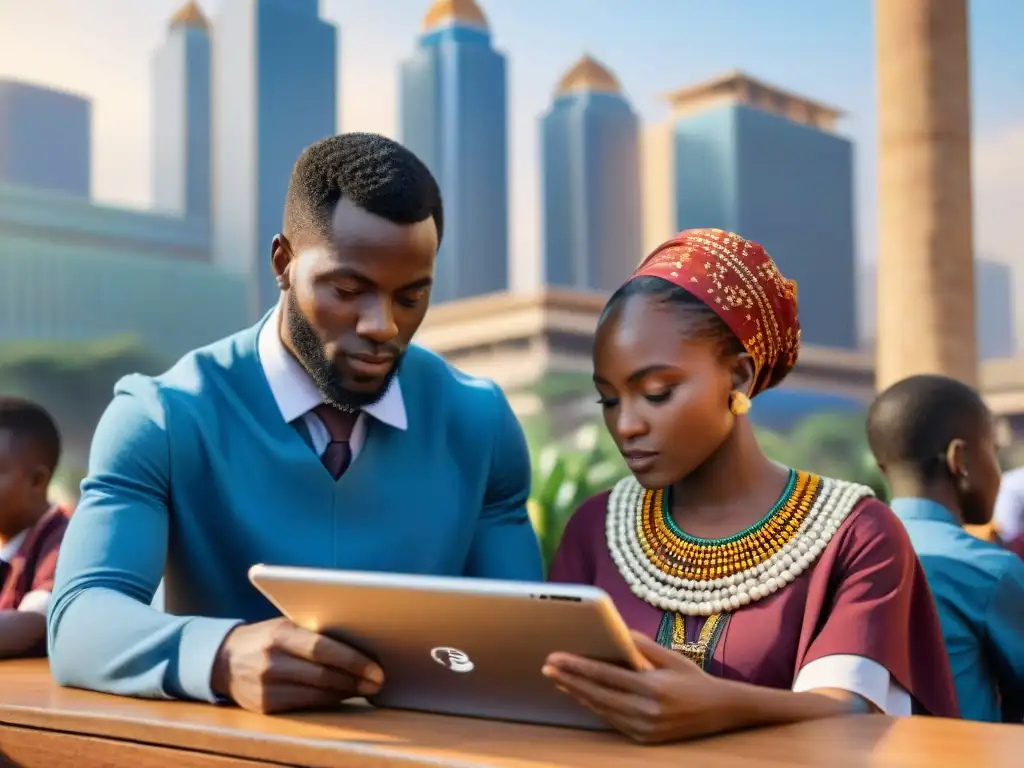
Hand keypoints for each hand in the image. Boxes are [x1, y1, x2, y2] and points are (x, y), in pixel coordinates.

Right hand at [211, 617, 383, 713]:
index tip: (376, 668)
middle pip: (323, 673)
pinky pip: (306, 704)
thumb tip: (359, 641)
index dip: (353, 660)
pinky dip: (328, 700)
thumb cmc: (266, 637)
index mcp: (280, 633)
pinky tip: (342, 695)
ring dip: (346, 691)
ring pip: (317, 692)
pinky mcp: (265, 705)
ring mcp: (266, 685)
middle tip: (378, 680)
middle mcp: (271, 659)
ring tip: (365, 687)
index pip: (323, 648)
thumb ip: (314, 631)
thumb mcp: (285, 624)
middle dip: (355, 678)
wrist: (223, 659)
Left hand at [542, 630, 735, 743]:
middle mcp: (646, 711)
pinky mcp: (644, 738)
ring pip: (601, 710)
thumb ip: (642, 645)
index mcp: (652, 687)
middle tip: (547, 667)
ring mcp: (644, 728)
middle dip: (569, 680)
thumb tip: (616, 632)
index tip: (556, 657)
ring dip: (577, 694)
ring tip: (558, 680)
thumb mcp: (671, 657)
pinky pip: (612, 721)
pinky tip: (581, 696)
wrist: (720, 712)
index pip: (605, 675)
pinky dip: (594, 707)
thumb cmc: (694, 679)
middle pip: (597, 694)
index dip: (577, 666)